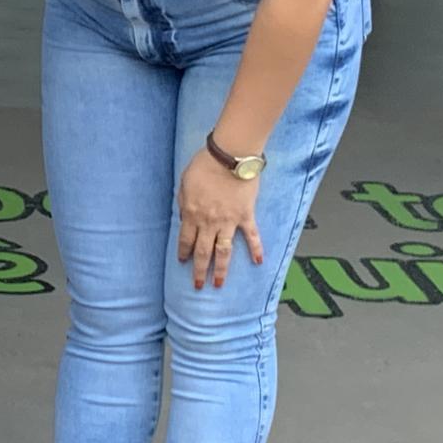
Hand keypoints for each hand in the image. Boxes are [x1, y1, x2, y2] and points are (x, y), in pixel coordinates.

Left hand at [177, 149, 265, 289]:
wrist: (229, 157)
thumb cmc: (205, 165)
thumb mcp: (185, 183)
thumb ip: (183, 202)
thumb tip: (184, 215)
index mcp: (192, 213)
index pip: (186, 239)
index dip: (184, 252)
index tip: (183, 262)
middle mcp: (209, 222)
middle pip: (203, 252)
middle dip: (199, 270)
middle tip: (198, 285)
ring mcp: (229, 221)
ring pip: (223, 251)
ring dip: (221, 269)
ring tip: (219, 283)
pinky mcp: (246, 216)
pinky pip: (252, 236)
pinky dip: (256, 249)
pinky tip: (258, 262)